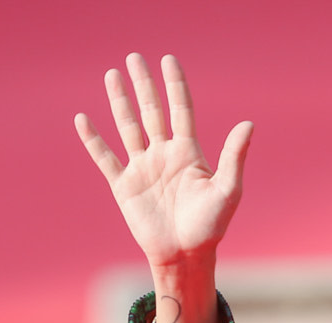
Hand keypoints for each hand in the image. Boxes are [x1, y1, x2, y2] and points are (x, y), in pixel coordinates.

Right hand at [75, 54, 252, 322]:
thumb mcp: (228, 190)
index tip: (168, 60)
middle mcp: (163, 155)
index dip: (175, 85)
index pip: (180, 109)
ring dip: (119, 102)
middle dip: (143, 85)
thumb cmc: (211, 226)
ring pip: (128, 126)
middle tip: (134, 57)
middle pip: (152, 111)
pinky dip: (93, 139)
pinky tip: (83, 119)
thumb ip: (234, 156)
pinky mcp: (124, 186)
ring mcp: (142, 168)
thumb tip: (248, 123)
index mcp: (188, 153)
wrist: (184, 255)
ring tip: (111, 74)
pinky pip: (105, 157)